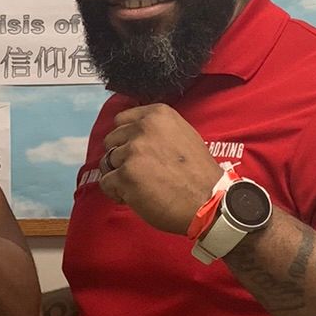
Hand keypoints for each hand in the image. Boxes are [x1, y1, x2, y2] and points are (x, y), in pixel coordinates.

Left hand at [99, 104, 215, 234]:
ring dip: (119, 176)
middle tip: (138, 173)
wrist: (209, 200)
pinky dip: (116, 192)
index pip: (121, 120)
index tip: (133, 151)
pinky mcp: (126, 175)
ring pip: (107, 162)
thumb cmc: (199, 174)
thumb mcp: (183, 135)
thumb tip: (130, 134)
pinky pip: (106, 182)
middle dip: (120, 157)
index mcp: (158, 115)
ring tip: (139, 187)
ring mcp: (133, 151)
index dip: (124, 138)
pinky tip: (133, 197)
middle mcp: (143, 128)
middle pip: (111, 140)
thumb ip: (157, 130)